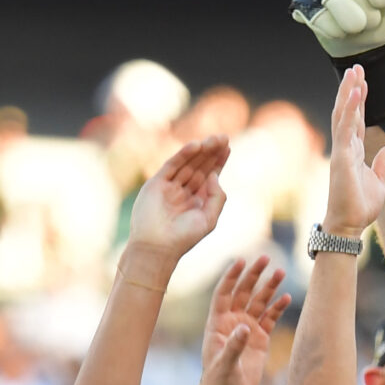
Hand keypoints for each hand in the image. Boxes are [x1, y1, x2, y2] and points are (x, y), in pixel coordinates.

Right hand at [126, 135, 229, 258]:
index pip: (209, 175)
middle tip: (223, 137)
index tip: (227, 147)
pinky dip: (183, 154)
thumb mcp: (209, 219)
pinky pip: (172, 165)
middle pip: (199, 166)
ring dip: (200, 151)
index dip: (218, 161)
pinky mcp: (156, 183)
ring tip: (213, 140)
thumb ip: (217, 197)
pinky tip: (196, 146)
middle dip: (211, 152)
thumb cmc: (184, 238)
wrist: (157, 247)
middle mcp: (183, 191)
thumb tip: (215, 175)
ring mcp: (169, 186)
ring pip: (187, 163)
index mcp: (196, 200)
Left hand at [193, 256, 288, 384]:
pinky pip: (270, 319)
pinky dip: (278, 308)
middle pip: (243, 292)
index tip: (240, 261)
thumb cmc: (217, 384)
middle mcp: (232, 322)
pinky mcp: (260, 340)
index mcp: (217, 324)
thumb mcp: (223, 366)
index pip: (224, 294)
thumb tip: (244, 328)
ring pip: (259, 303)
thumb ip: (233, 346)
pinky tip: (287, 298)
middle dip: (253, 275)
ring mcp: (247, 330)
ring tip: (281, 273)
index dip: (231, 277)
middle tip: (265, 259)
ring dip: (269, 288)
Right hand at [322, 66, 384, 237]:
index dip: (359, 100)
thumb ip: (382, 166)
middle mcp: (344, 148)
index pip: (355, 120)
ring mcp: (341, 151)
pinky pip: (346, 129)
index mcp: (352, 151)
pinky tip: (356, 93)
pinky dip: (350, 109)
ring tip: (354, 72)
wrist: (349, 226)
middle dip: (351, 89)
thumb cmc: (359, 207)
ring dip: (349, 93)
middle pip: (347, 111)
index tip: (362, 82)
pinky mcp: (341, 158)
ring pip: (343, 115)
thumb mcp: (378, 182)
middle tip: (356, 67)